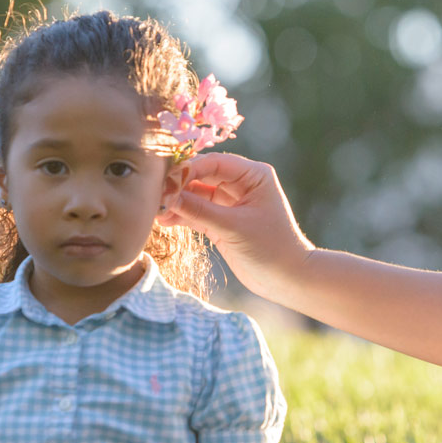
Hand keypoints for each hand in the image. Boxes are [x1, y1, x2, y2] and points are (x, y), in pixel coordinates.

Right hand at [157, 153, 313, 297]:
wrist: (287, 279)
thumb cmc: (271, 249)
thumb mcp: (234, 228)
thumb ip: (200, 211)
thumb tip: (167, 197)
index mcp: (253, 175)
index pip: (215, 162)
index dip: (188, 169)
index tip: (165, 180)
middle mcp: (241, 184)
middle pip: (202, 175)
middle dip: (179, 185)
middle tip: (154, 195)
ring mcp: (230, 203)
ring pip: (196, 195)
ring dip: (177, 202)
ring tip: (155, 210)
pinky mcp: (222, 222)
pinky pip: (197, 212)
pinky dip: (182, 216)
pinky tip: (163, 220)